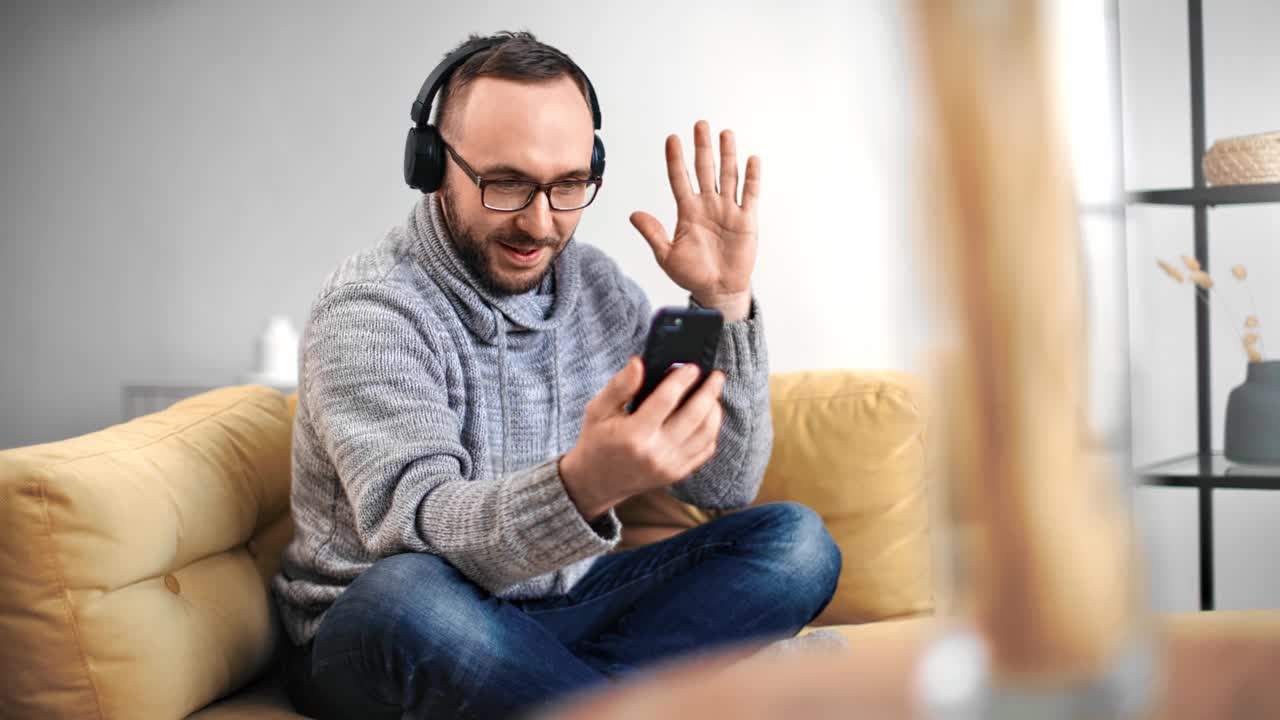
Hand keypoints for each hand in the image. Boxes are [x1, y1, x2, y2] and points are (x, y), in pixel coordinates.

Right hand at [559, 357, 725, 521]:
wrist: (598, 482)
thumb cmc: (597, 440)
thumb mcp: (598, 410)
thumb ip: (619, 386)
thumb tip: (639, 362)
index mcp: (633, 434)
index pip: (666, 399)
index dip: (682, 379)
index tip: (692, 367)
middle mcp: (655, 452)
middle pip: (694, 415)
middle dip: (709, 391)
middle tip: (716, 375)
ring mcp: (669, 466)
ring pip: (706, 433)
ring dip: (714, 410)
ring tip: (714, 393)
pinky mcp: (677, 474)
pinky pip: (706, 450)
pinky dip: (712, 430)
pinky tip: (708, 416)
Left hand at [630, 120, 760, 321]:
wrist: (718, 291)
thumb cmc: (693, 275)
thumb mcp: (667, 255)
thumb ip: (652, 233)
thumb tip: (634, 214)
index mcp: (688, 211)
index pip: (680, 179)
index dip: (676, 159)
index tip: (672, 139)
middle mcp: (708, 205)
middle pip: (705, 170)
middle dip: (702, 147)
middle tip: (700, 125)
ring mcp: (728, 210)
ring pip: (728, 176)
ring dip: (727, 155)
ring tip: (725, 133)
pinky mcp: (746, 220)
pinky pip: (749, 194)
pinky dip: (751, 177)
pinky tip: (751, 160)